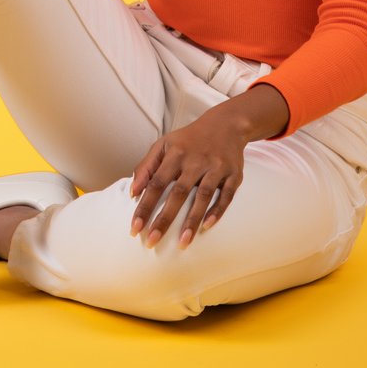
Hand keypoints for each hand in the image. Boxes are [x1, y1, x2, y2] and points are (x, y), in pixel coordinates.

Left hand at [128, 110, 248, 250]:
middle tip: (152, 241)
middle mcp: (195, 160)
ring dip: (192, 220)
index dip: (145, 206)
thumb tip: (132, 192)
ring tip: (182, 243)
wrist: (225, 124)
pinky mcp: (234, 174)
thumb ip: (146, 166)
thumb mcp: (163, 145)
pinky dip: (217, 211)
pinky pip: (226, 195)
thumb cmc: (188, 140)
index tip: (136, 228)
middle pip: (178, 192)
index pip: (156, 183)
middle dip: (164, 218)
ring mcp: (216, 167)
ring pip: (204, 196)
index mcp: (175, 153)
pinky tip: (206, 227)